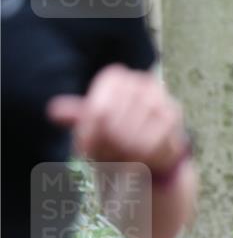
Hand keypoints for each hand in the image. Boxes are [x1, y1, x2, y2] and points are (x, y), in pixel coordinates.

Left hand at [47, 64, 187, 174]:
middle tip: (103, 158)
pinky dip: (140, 158)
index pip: (96, 111)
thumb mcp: (92, 125)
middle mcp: (140, 81)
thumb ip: (77, 117)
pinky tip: (137, 161)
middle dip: (105, 146)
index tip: (84, 150)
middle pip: (112, 123)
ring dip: (121, 154)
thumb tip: (55, 112)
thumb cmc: (117, 134)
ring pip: (129, 136)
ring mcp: (160, 97)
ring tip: (118, 160)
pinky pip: (149, 144)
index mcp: (115, 77)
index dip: (89, 134)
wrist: (153, 149)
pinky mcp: (173, 116)